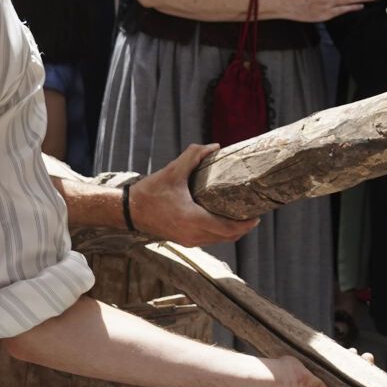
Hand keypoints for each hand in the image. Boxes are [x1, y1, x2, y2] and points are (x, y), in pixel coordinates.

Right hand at [129, 143, 257, 244]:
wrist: (129, 210)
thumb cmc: (151, 192)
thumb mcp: (173, 171)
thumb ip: (194, 156)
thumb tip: (214, 146)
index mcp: (193, 219)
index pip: (228, 229)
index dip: (245, 224)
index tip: (257, 217)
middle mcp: (193, 235)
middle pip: (227, 237)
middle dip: (242, 228)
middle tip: (253, 214)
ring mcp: (188, 240)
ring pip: (218, 240)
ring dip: (231, 231)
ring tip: (240, 216)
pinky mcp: (183, 240)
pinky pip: (208, 240)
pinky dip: (219, 233)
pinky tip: (222, 220)